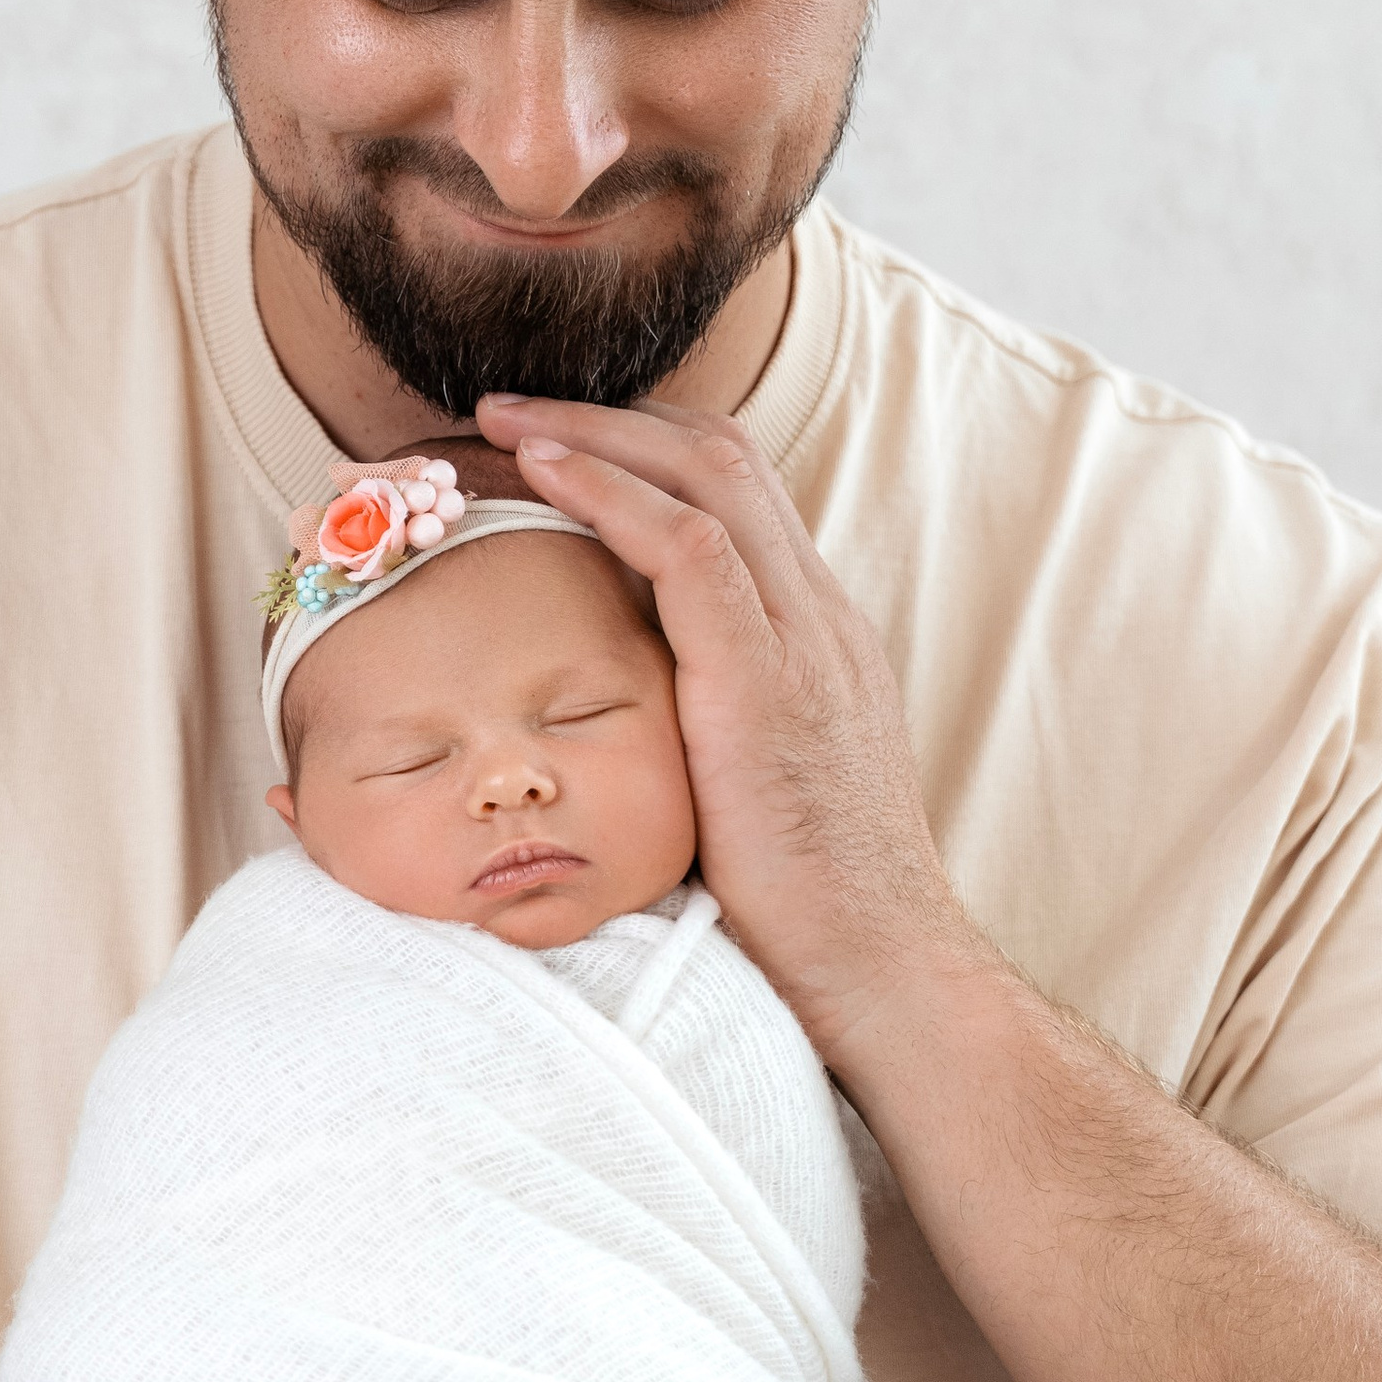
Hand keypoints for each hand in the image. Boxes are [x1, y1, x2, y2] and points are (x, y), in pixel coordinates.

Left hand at [475, 393, 977, 1068]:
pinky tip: (541, 473)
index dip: (641, 454)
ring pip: (708, 471)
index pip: (735, 497)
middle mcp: (818, 616)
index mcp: (815, 637)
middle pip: (723, 455)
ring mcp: (803, 639)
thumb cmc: (804, 912)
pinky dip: (610, 492)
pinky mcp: (769, 678)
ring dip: (594, 431)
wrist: (880, 970)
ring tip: (501, 422)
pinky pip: (690, 545)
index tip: (549, 450)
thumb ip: (696, 736)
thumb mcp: (744, 795)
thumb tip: (605, 735)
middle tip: (505, 411)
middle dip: (609, 416)